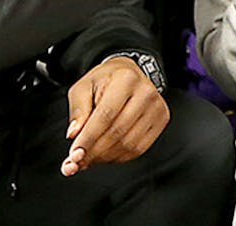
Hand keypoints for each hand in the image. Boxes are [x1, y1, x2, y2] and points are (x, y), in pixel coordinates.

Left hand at [61, 56, 168, 176]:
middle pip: (118, 132)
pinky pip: (139, 148)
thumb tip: (74, 134)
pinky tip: (106, 155)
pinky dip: (119, 157)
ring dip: (105, 157)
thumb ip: (77, 110)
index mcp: (125, 80)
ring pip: (129, 144)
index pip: (106, 115)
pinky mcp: (161, 120)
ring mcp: (157, 107)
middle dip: (94, 151)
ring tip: (89, 159)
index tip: (75, 154)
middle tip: (77, 162)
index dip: (89, 138)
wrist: (128, 73)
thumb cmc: (105, 81)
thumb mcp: (83, 87)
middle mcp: (145, 93)